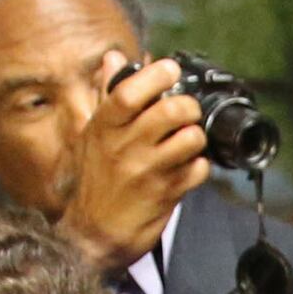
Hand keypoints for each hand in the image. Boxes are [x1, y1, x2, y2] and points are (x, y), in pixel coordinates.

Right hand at [64, 52, 209, 278]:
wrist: (93, 234)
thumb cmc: (95, 181)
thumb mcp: (92, 135)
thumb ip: (107, 95)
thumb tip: (114, 59)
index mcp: (105, 128)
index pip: (128, 93)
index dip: (155, 75)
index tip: (169, 68)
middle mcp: (125, 147)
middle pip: (170, 111)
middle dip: (188, 105)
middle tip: (187, 110)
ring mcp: (147, 171)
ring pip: (190, 139)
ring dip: (196, 136)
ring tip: (188, 141)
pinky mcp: (166, 193)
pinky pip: (198, 169)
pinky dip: (200, 166)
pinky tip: (188, 167)